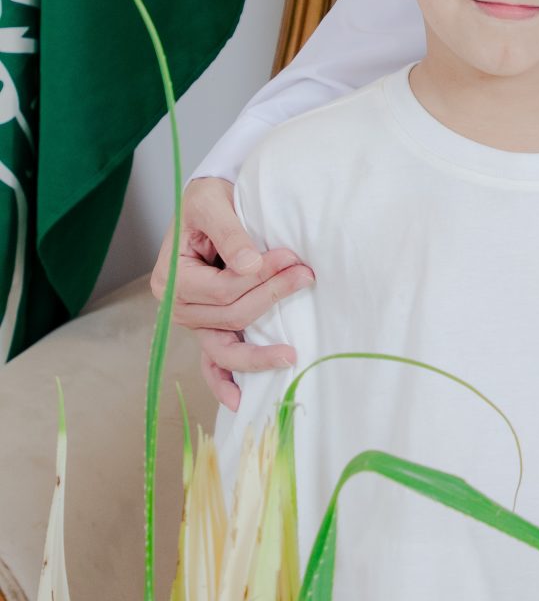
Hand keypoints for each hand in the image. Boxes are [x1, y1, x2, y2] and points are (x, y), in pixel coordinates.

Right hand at [150, 176, 312, 409]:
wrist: (210, 201)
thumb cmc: (208, 201)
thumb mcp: (213, 204)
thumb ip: (231, 233)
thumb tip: (251, 265)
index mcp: (171, 277)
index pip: (221, 289)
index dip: (259, 277)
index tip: (291, 256)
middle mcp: (177, 305)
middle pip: (229, 316)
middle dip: (271, 298)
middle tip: (305, 274)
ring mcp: (195, 321)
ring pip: (225, 346)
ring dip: (259, 348)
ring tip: (291, 353)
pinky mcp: (210, 327)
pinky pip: (214, 362)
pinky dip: (224, 381)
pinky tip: (240, 400)